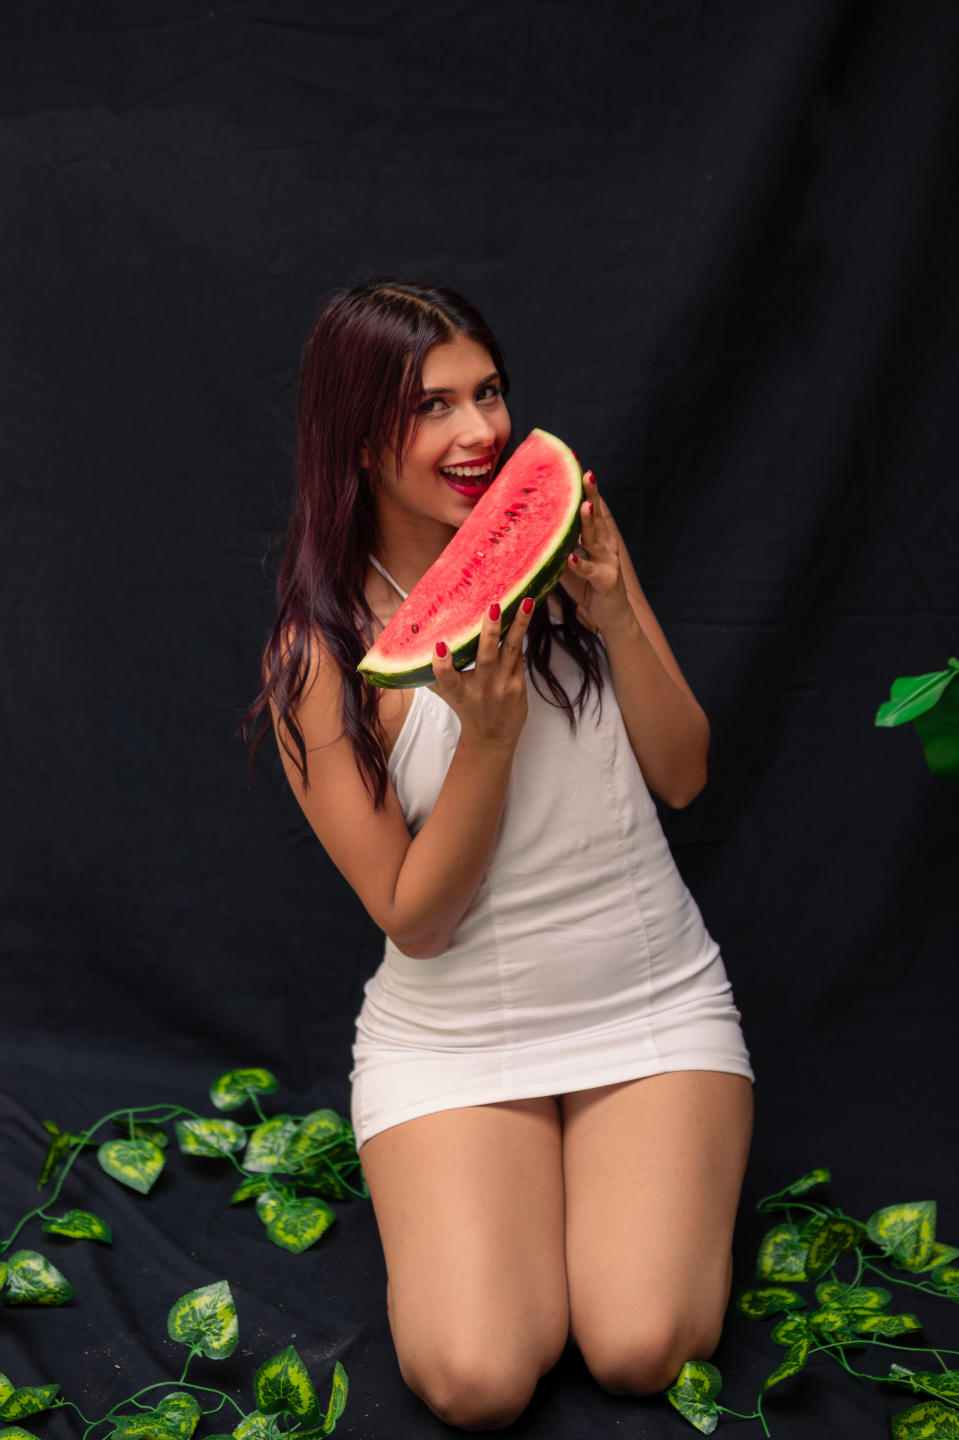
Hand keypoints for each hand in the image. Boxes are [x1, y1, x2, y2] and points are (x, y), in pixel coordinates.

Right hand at [430, 597, 534, 747]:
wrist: (492, 738)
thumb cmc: (465, 708)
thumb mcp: (446, 694)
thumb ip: (432, 673)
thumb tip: (409, 647)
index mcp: (458, 692)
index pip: (447, 679)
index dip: (441, 664)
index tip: (440, 647)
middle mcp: (481, 689)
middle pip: (486, 658)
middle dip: (489, 632)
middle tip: (493, 607)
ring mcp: (502, 686)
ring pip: (511, 651)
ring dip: (518, 625)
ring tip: (525, 602)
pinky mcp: (518, 684)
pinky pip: (518, 654)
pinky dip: (519, 633)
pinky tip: (525, 611)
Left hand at [559, 471, 633, 632]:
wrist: (611, 617)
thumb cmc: (587, 587)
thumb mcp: (568, 561)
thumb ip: (557, 543)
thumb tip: (530, 527)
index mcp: (596, 537)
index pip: (588, 507)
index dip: (583, 487)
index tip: (576, 463)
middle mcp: (605, 545)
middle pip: (595, 515)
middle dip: (590, 493)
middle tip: (585, 472)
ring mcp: (608, 562)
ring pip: (596, 538)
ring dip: (589, 521)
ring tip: (583, 505)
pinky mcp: (606, 581)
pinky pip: (590, 571)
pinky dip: (580, 564)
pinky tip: (570, 557)